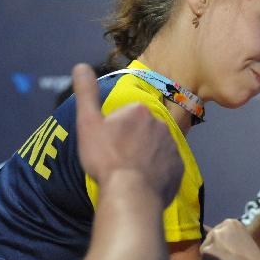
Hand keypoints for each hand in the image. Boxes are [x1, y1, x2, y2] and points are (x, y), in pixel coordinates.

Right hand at [73, 63, 181, 206]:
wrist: (131, 193)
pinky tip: (144, 182)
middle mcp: (161, 124)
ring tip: (131, 174)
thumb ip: (86, 93)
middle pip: (143, 131)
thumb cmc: (106, 158)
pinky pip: (166, 166)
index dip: (115, 131)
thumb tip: (81, 66)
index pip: (127, 116)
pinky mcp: (179, 167)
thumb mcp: (88, 123)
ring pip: (156, 148)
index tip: (108, 145)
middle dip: (133, 142)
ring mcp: (173, 146)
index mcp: (140, 111)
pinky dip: (157, 172)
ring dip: (146, 157)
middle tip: (118, 160)